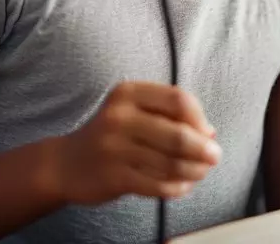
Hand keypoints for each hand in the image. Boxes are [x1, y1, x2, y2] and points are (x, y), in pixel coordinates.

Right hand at [50, 82, 221, 205]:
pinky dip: (176, 187)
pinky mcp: (113, 177)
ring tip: (201, 172)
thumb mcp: (134, 112)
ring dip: (194, 170)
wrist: (64, 164)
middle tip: (215, 157)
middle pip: (177, 133)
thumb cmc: (112, 134)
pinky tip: (182, 185)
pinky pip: (157, 185)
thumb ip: (170, 116)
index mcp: (129, 93)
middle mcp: (119, 116)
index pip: (178, 99)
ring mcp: (114, 148)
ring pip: (170, 163)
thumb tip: (210, 134)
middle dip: (203, 149)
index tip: (208, 132)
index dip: (200, 117)